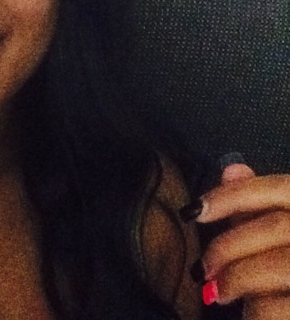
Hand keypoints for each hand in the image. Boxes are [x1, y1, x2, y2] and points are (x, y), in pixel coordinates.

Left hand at [184, 162, 289, 318]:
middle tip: (201, 269)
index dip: (231, 196)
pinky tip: (247, 314)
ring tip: (217, 293)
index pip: (280, 188)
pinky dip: (257, 311)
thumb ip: (259, 206)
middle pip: (276, 227)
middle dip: (228, 247)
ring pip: (280, 266)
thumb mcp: (282, 234)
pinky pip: (282, 307)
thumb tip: (230, 169)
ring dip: (237, 279)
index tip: (192, 211)